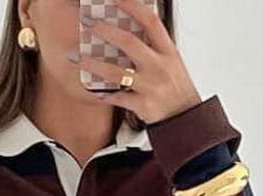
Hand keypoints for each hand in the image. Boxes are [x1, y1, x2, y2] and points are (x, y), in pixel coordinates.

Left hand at [78, 0, 202, 123]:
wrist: (185, 118)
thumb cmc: (176, 87)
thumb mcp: (172, 61)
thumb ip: (154, 45)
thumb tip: (133, 27)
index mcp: (168, 52)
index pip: (150, 22)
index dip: (132, 6)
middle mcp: (159, 67)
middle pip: (129, 43)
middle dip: (105, 31)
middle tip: (88, 23)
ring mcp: (151, 87)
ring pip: (117, 73)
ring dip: (94, 64)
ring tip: (77, 58)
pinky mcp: (143, 106)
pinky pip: (118, 98)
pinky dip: (105, 94)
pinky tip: (94, 90)